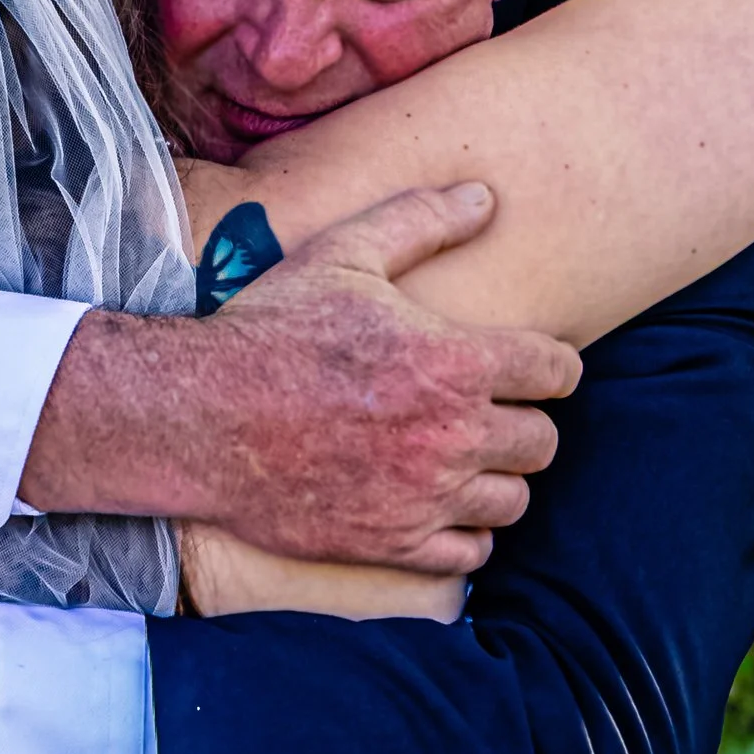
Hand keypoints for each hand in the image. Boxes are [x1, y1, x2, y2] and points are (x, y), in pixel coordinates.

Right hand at [22, 182, 578, 569]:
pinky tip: (439, 510)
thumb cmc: (268, 329)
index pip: (557, 371)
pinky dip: (465, 536)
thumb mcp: (342, 255)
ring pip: (512, 501)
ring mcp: (424, 496)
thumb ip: (421, 221)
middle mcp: (452, 434)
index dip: (551, 364)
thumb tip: (486, 196)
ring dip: (497, 480)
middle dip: (524, 422)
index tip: (530, 365)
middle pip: (542, 442)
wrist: (196, 418)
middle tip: (489, 411)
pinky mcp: (391, 544)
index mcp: (454, 361)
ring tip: (464, 461)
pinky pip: (470, 557)